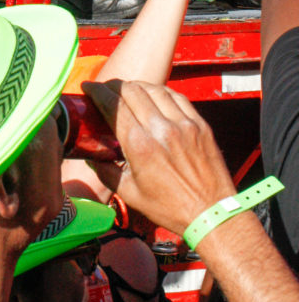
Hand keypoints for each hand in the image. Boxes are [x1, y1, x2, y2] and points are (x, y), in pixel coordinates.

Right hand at [84, 79, 235, 235]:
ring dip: (137, 86)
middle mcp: (161, 129)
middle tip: (106, 90)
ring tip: (129, 90)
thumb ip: (106, 171)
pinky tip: (155, 96)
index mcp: (139, 145)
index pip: (113, 104)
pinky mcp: (200, 125)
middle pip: (131, 90)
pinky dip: (161, 92)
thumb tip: (91, 156)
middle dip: (114, 86)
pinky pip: (177, 97)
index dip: (96, 91)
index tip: (89, 88)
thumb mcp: (129, 194)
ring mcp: (183, 124)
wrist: (212, 215)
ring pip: (154, 89)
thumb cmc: (171, 208)